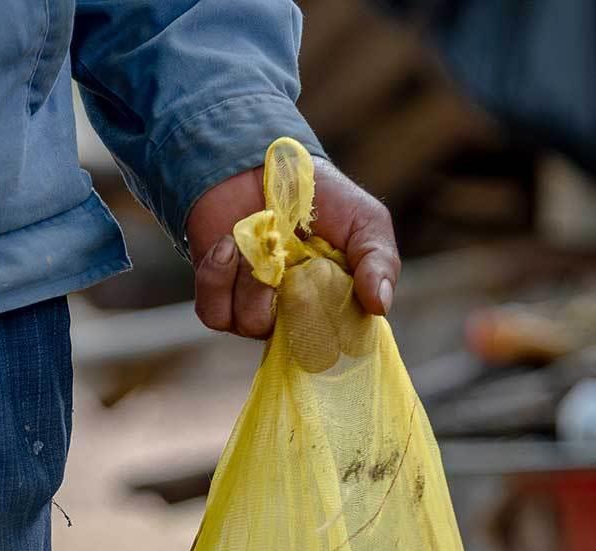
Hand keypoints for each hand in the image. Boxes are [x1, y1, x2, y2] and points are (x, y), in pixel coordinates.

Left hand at [186, 160, 399, 338]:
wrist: (261, 166)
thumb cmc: (321, 197)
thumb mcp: (365, 222)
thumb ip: (379, 260)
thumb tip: (381, 306)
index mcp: (330, 301)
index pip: (334, 338)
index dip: (332, 323)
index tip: (329, 286)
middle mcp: (291, 311)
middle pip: (291, 339)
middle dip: (291, 295)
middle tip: (289, 255)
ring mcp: (252, 306)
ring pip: (249, 325)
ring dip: (251, 280)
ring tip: (256, 240)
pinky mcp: (217, 296)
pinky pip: (214, 313)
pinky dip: (219, 277)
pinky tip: (228, 243)